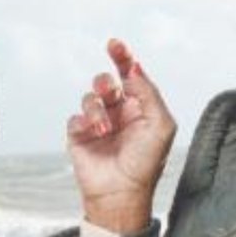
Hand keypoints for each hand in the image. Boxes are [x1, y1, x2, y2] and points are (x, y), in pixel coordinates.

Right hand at [66, 39, 176, 234]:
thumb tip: (134, 70)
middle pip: (106, 81)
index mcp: (140, 108)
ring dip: (96, 109)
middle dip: (106, 83)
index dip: (122, 57)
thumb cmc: (146, 162)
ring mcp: (98, 124)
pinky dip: (83, 122)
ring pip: (89, 97)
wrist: (121, 192)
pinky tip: (93, 134)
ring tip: (105, 129)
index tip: (114, 44)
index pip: (130, 75)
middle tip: (111, 93)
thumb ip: (149, 93)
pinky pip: (75, 117)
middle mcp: (118, 112)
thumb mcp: (160, 125)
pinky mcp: (79, 136)